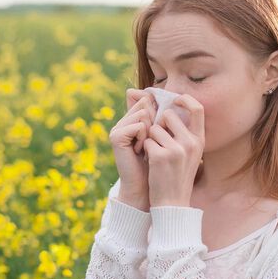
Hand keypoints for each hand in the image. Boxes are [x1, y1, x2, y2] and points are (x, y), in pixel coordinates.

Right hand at [109, 88, 158, 207]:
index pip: (148, 101)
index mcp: (131, 120)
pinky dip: (144, 138)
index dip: (157, 116)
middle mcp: (122, 121)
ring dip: (150, 132)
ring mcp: (117, 128)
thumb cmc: (157, 163)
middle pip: (146, 105)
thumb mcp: (161, 136)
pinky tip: (139, 151)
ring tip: (144, 148)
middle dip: (154, 124)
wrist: (146, 186)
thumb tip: (155, 92)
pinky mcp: (116, 136)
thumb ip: (159, 115)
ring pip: (143, 114)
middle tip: (149, 144)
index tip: (155, 137)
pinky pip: (139, 126)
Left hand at [142, 94, 204, 206]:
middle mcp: (191, 143)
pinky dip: (145, 150)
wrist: (172, 202)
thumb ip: (184, 133)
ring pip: (154, 129)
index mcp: (199, 140)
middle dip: (158, 123)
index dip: (185, 99)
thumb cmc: (177, 176)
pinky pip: (147, 141)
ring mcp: (176, 149)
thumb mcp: (189, 154)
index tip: (174, 99)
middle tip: (157, 138)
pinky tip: (151, 163)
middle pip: (169, 115)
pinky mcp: (160, 156)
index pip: (197, 108)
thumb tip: (170, 110)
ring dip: (150, 139)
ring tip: (156, 155)